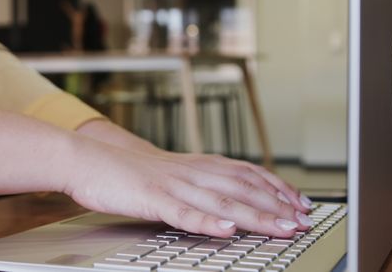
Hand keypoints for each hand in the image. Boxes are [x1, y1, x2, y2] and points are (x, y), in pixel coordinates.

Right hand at [62, 143, 312, 237]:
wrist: (88, 159)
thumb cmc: (126, 171)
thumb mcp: (169, 173)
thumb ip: (197, 183)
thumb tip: (225, 200)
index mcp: (195, 165)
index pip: (245, 173)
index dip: (276, 187)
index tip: (301, 202)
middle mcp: (189, 172)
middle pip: (241, 187)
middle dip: (277, 204)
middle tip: (303, 219)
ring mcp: (171, 185)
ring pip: (220, 200)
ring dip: (254, 215)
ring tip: (281, 227)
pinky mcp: (151, 197)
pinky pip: (182, 212)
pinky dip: (206, 222)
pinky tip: (227, 231)